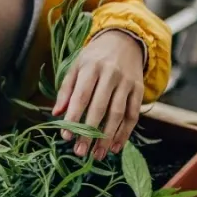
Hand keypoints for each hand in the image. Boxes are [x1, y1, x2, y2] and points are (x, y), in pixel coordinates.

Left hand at [52, 30, 144, 160]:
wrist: (125, 40)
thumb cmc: (95, 57)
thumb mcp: (77, 66)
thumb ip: (66, 89)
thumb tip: (57, 113)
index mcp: (91, 67)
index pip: (81, 96)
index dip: (74, 117)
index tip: (66, 137)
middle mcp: (111, 74)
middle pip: (100, 108)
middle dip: (89, 133)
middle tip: (80, 152)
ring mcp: (127, 82)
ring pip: (118, 114)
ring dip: (107, 138)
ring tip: (97, 155)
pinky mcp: (139, 89)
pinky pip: (133, 115)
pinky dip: (125, 133)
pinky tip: (115, 147)